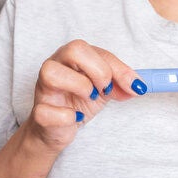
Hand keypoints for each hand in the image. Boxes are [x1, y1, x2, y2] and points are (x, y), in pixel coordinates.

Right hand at [28, 40, 145, 152]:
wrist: (58, 128)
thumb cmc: (79, 101)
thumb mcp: (105, 89)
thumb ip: (122, 83)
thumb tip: (139, 86)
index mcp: (73, 56)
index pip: (97, 51)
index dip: (120, 69)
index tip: (136, 87)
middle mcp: (55, 65)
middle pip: (73, 49)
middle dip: (98, 71)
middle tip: (105, 90)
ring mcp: (43, 88)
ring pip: (51, 73)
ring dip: (80, 87)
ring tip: (90, 98)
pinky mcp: (38, 112)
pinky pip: (46, 111)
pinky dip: (67, 116)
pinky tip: (76, 117)